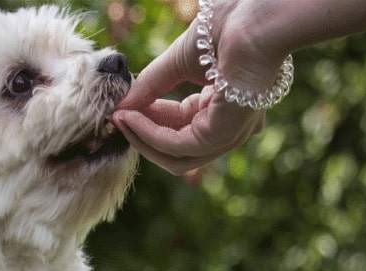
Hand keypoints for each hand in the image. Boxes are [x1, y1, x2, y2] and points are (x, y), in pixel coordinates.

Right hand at [112, 18, 266, 174]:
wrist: (249, 19)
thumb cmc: (224, 30)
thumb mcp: (177, 63)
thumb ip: (151, 86)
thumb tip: (120, 107)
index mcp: (221, 109)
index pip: (177, 128)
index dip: (145, 123)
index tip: (118, 112)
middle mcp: (229, 128)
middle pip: (175, 150)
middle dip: (141, 136)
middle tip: (116, 118)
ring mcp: (229, 135)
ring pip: (175, 156)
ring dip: (141, 138)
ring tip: (120, 117)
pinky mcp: (223, 135)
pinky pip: (177, 146)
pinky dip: (150, 135)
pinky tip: (132, 117)